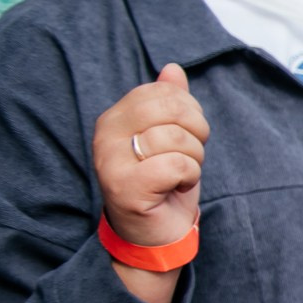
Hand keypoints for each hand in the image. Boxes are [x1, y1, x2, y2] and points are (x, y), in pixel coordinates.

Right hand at [92, 65, 206, 247]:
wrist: (154, 233)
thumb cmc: (164, 183)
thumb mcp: (172, 137)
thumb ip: (170, 102)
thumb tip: (173, 69)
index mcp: (114, 118)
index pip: (163, 92)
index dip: (189, 111)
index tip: (186, 135)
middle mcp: (105, 136)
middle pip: (172, 109)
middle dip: (197, 131)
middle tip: (189, 154)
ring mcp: (111, 162)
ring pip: (177, 138)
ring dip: (195, 159)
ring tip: (179, 174)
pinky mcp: (125, 187)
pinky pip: (176, 165)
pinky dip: (189, 176)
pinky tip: (176, 188)